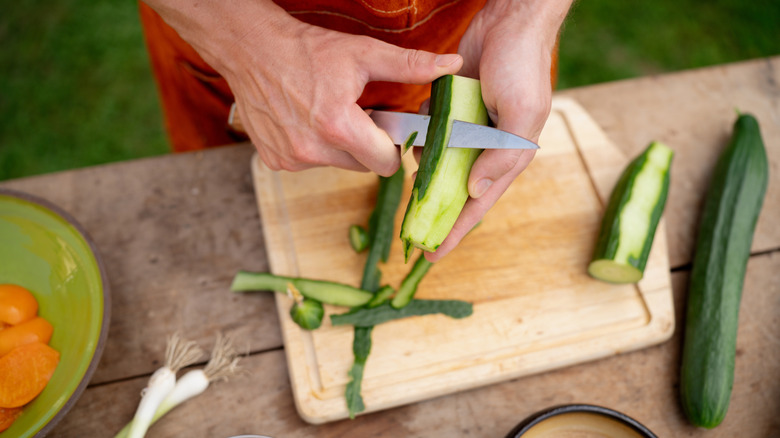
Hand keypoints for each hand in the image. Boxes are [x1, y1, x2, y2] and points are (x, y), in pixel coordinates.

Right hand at [144, 0, 462, 175]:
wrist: (251, 49)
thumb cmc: (307, 50)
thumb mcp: (363, 53)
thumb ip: (410, 65)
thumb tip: (451, 65)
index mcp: (337, 126)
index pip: (385, 163)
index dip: (391, 146)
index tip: (386, 127)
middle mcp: (312, 150)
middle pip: (362, 166)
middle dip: (365, 145)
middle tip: (355, 114)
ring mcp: (291, 158)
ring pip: (337, 165)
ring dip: (339, 146)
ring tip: (327, 113)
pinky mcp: (275, 162)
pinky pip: (310, 163)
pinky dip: (314, 147)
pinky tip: (305, 121)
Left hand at [425, 0, 571, 260]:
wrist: (509, 22)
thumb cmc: (523, 68)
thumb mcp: (522, 114)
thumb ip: (502, 155)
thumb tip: (476, 192)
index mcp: (507, 155)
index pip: (478, 205)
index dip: (456, 232)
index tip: (432, 255)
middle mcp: (487, 147)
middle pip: (457, 191)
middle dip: (436, 213)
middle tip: (410, 233)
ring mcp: (469, 129)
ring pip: (442, 164)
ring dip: (425, 175)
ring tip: (409, 188)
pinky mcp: (452, 108)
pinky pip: (433, 133)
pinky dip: (422, 142)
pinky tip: (410, 146)